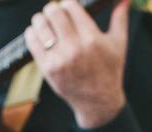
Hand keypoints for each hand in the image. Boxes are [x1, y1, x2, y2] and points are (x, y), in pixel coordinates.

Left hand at [24, 0, 128, 128]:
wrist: (98, 101)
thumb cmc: (109, 70)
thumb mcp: (119, 43)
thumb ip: (120, 16)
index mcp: (92, 39)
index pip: (71, 7)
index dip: (67, 3)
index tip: (67, 6)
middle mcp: (75, 49)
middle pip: (54, 14)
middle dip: (52, 9)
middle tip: (53, 11)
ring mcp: (60, 60)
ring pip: (41, 26)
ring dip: (40, 19)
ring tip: (43, 20)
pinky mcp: (48, 69)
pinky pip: (33, 43)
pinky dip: (32, 34)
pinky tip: (35, 32)